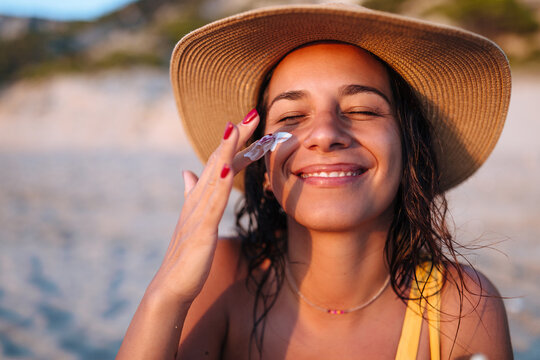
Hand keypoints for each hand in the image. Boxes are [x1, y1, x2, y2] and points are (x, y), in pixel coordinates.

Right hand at [147, 110, 259, 303]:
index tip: (250, 123)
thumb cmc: (185, 255)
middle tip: (252, 112)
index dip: (234, 142)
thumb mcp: (192, 220)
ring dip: (227, 149)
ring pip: (214, 174)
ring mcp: (198, 212)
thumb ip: (192, 194)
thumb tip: (187, 172)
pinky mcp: (201, 229)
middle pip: (218, 160)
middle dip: (235, 136)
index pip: (219, 162)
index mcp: (199, 196)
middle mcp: (197, 198)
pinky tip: (226, 166)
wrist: (171, 286)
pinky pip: (212, 202)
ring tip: (238, 126)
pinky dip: (218, 182)